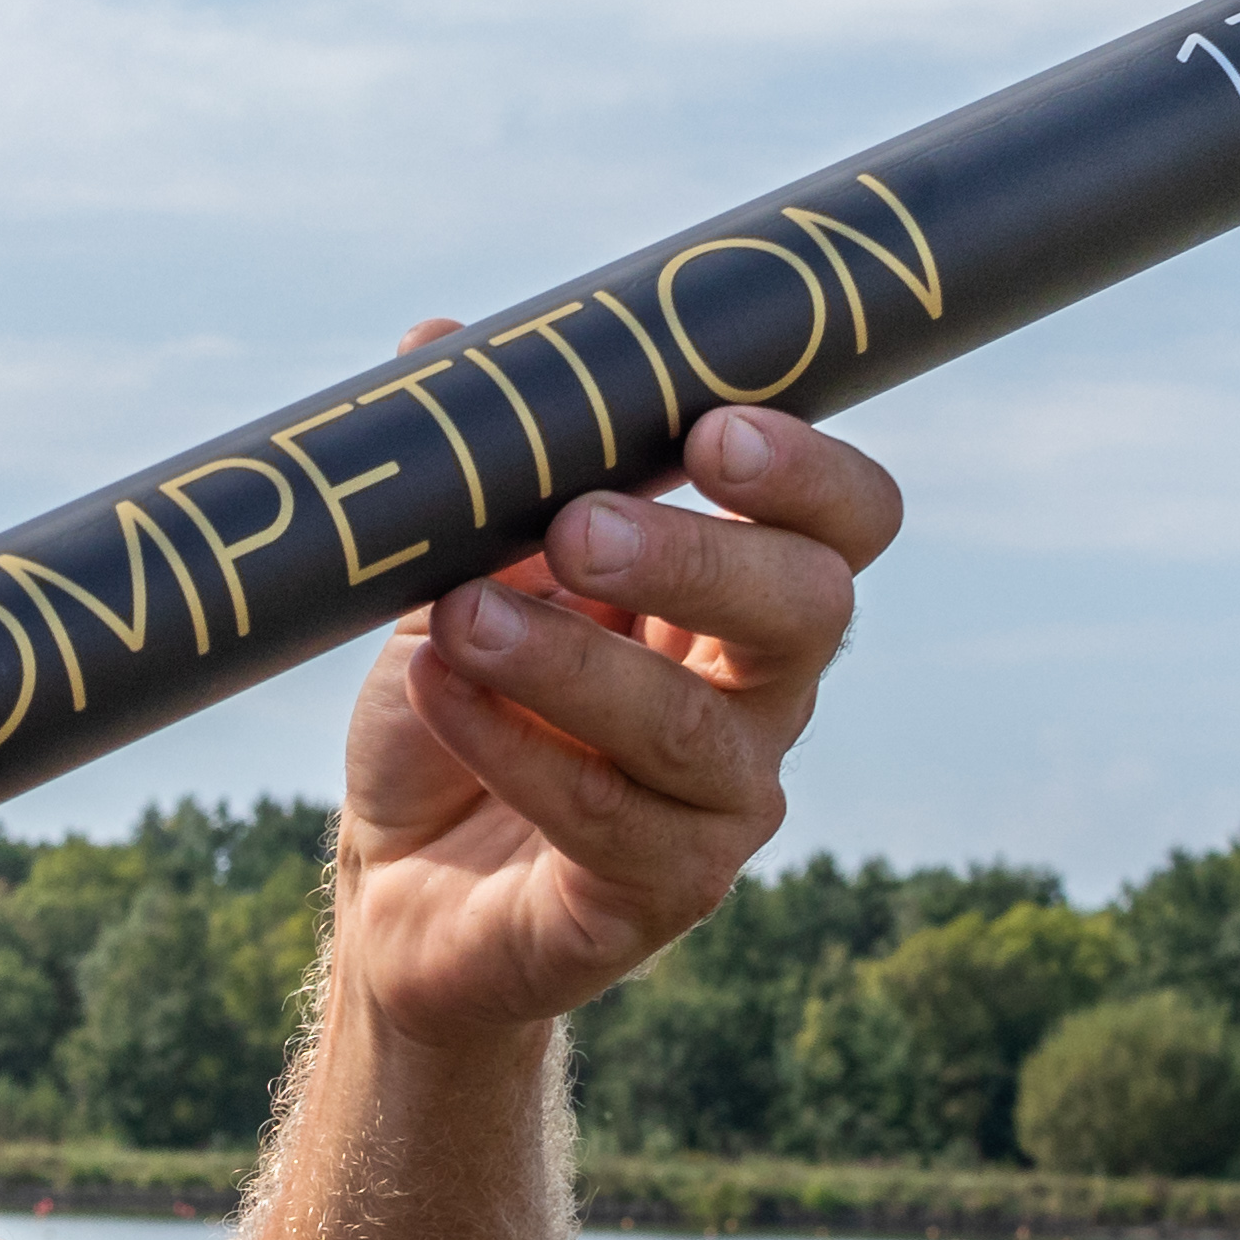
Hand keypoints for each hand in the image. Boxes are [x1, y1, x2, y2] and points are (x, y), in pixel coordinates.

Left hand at [329, 374, 899, 1048]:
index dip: (808, 475)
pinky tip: (434, 690)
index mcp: (741, 596)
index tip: (711, 431)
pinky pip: (606, 819)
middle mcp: (761, 699)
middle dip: (698, 557)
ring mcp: (721, 807)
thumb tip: (436, 343)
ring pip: (693, 728)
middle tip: (577, 524)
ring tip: (460, 614)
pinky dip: (512, 747)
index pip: (843, 524)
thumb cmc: (454, 709)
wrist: (396, 885)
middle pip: (810, 612)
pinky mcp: (656, 896)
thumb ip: (472, 475)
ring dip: (571, 660)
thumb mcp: (450, 573)